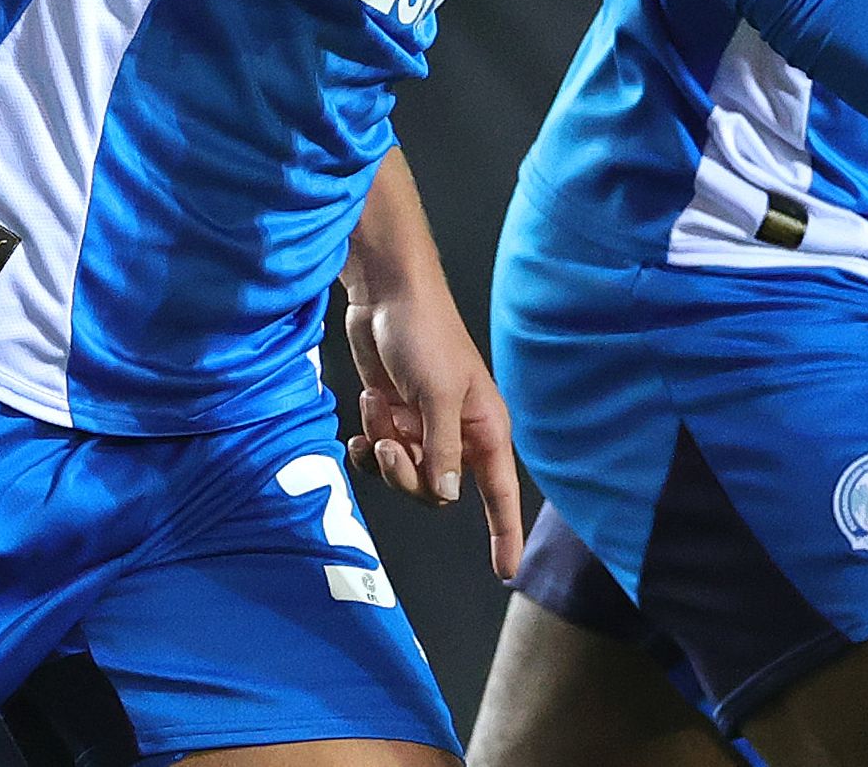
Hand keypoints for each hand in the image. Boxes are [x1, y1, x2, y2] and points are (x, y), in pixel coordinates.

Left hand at [344, 283, 523, 579]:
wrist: (387, 298)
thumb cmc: (426, 334)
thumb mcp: (440, 393)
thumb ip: (443, 449)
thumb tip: (448, 495)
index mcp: (485, 428)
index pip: (500, 491)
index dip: (504, 532)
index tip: (506, 570)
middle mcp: (458, 435)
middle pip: (438, 492)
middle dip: (409, 474)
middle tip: (393, 441)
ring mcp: (424, 430)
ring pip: (406, 479)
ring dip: (386, 453)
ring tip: (377, 417)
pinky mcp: (394, 421)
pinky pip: (382, 461)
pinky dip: (369, 448)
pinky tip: (361, 425)